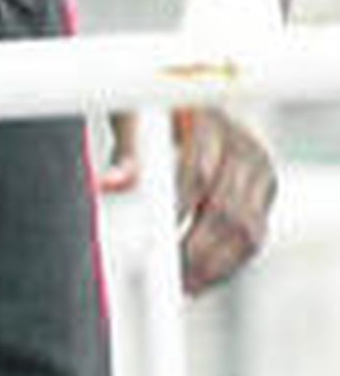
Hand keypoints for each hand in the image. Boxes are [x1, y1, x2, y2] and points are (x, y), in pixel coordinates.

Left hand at [99, 105, 275, 292]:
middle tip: (170, 281)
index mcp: (206, 115)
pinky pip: (256, 233)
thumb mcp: (132, 116)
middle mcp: (242, 139)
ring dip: (217, 265)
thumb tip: (109, 185)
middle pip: (226, 208)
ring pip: (248, 228)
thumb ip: (124, 152)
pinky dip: (231, 261)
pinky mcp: (266, 185)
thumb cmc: (150, 102)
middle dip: (198, 250)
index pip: (196, 170)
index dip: (179, 211)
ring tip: (184, 288)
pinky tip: (202, 278)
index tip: (158, 247)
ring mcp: (260, 164)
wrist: (186, 87)